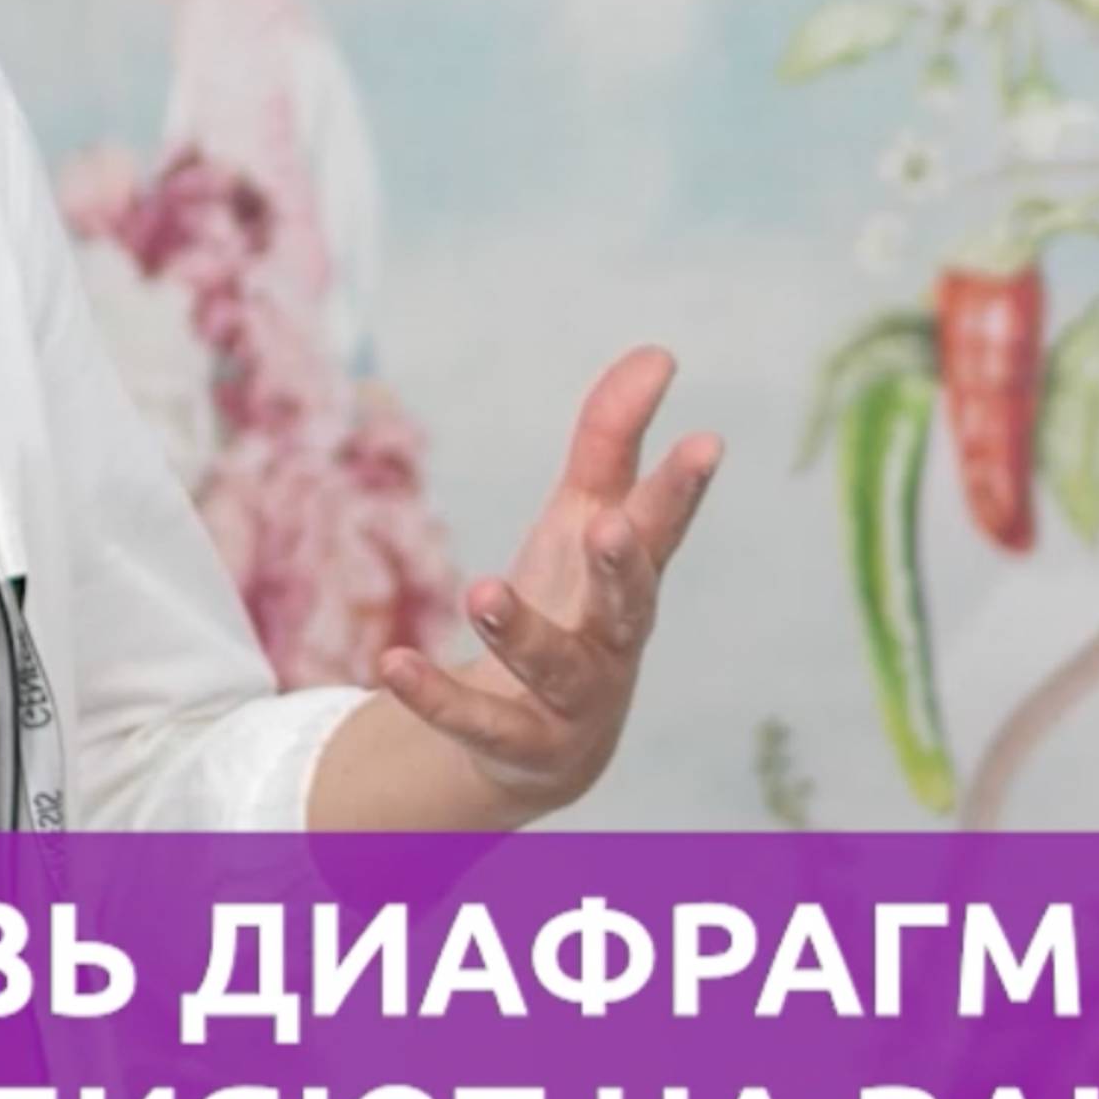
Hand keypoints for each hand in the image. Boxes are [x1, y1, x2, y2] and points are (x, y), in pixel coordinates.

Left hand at [366, 347, 722, 820]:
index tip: (705, 442)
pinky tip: (392, 662)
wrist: (544, 745)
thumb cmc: (574, 608)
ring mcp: (571, 701)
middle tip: (604, 525)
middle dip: (620, 568)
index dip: (682, 489)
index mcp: (631, 580)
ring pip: (555, 668)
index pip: (662, 529)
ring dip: (521, 633)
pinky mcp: (517, 743)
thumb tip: (656, 353)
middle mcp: (614, 641)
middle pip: (629, 606)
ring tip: (481, 591)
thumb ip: (611, 441)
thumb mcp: (581, 519)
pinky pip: (476, 721)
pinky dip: (435, 695)